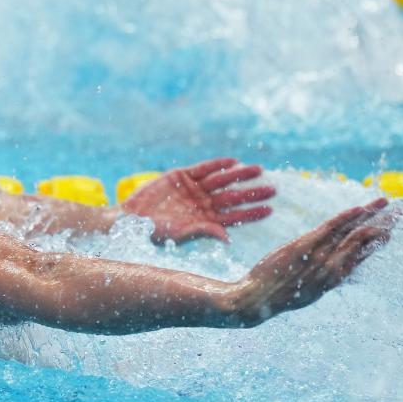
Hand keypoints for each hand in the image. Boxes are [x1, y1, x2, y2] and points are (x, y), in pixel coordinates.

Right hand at [122, 157, 274, 243]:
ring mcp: (193, 189)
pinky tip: (233, 161)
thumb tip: (227, 240)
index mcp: (206, 221)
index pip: (235, 217)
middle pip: (233, 197)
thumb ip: (203, 233)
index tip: (270, 209)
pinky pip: (204, 168)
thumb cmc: (153, 233)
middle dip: (252, 192)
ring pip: (222, 180)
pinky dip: (217, 165)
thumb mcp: (179, 235)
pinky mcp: (181, 176)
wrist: (129, 219)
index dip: (252, 213)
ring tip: (257, 170)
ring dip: (239, 175)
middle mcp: (203, 204)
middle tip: (273, 189)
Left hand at [227, 198, 392, 326]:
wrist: (257, 300)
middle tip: (398, 214)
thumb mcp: (308, 293)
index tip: (388, 233)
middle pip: (363, 242)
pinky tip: (359, 208)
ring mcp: (320, 257)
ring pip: (351, 232)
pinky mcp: (304, 247)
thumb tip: (334, 272)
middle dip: (383, 226)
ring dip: (370, 215)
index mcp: (334, 279)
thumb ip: (323, 280)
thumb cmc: (279, 296)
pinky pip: (330, 228)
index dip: (376, 243)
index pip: (361, 256)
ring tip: (386, 203)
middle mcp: (333, 268)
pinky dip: (346, 217)